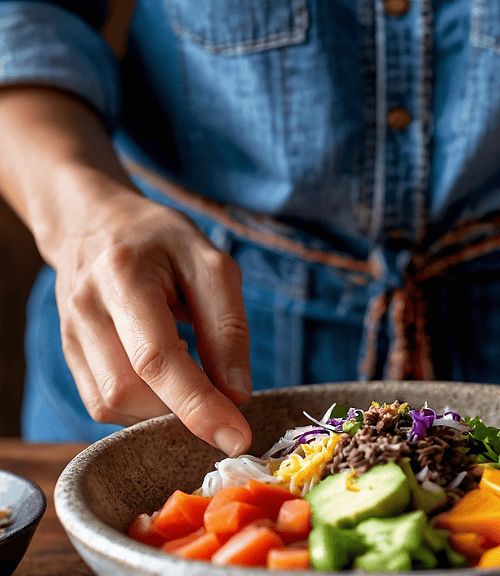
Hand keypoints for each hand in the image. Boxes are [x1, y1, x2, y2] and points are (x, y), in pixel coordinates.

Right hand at [54, 184, 252, 455]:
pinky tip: (163, 379)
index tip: (237, 439)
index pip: (156, 357)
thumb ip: (226, 327)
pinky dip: (143, 405)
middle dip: (182, 410)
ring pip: (112, 405)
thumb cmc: (159, 239)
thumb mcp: (209, 263)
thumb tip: (236, 395)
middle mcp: (86, 310)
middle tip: (222, 398)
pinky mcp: (69, 354)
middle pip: (128, 392)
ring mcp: (69, 335)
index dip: (198, 405)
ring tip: (190, 377)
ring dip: (161, 409)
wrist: (96, 223)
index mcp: (122, 275)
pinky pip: (103, 402)